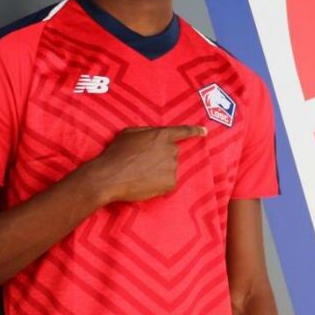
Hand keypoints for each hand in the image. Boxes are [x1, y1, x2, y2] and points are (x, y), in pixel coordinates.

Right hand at [84, 125, 206, 204]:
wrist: (110, 176)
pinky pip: (167, 182)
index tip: (204, 132)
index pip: (182, 132)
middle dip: (161, 157)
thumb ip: (147, 132)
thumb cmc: (116, 153)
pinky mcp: (170, 183)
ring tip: (140, 173)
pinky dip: (158, 183)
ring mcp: (172, 167)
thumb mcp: (130, 133)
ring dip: (159, 170)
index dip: (194, 131)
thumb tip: (154, 136)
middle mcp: (171, 150)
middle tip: (142, 163)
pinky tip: (144, 182)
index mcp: (161, 135)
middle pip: (172, 153)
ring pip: (169, 168)